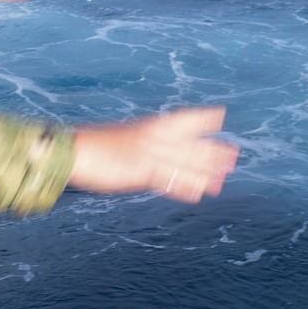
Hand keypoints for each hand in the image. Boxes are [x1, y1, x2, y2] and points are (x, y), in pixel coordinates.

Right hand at [69, 107, 238, 203]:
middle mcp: (151, 138)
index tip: (221, 115)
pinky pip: (166, 180)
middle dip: (212, 150)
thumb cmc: (94, 146)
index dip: (202, 117)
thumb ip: (143, 146)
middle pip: (189, 143)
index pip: (182, 118)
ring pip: (183, 162)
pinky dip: (183, 186)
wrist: (73, 150)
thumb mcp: (123, 141)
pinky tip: (197, 193)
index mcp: (148, 126)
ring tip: (224, 177)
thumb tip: (157, 156)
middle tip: (235, 155)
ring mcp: (146, 154)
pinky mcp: (138, 172)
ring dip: (205, 170)